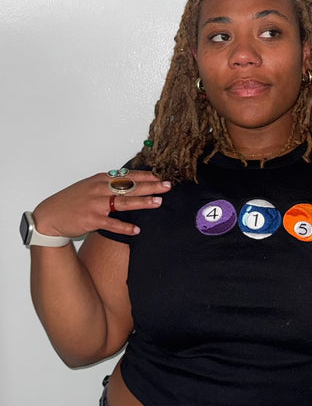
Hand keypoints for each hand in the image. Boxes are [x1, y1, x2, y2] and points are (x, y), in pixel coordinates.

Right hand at [32, 171, 171, 238]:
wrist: (50, 215)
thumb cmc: (72, 200)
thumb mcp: (90, 185)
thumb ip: (108, 183)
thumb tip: (129, 180)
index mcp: (100, 179)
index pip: (128, 175)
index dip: (146, 176)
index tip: (160, 176)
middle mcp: (99, 189)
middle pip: (130, 186)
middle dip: (151, 185)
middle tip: (167, 186)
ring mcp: (96, 205)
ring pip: (124, 202)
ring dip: (142, 202)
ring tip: (158, 202)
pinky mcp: (92, 220)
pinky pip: (112, 224)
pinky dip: (125, 228)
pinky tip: (137, 230)